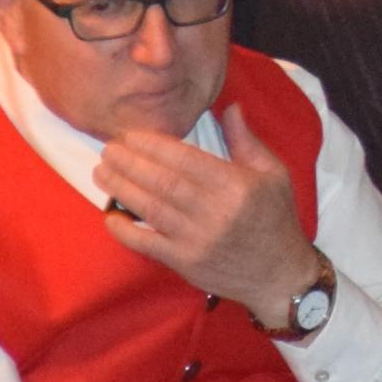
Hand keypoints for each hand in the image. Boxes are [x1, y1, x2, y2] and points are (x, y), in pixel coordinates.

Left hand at [95, 117, 319, 317]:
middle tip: (108, 149)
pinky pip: (147, 244)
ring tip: (102, 172)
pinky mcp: (186, 263)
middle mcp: (215, 211)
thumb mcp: (273, 174)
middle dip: (130, 163)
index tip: (132, 135)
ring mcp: (197, 239)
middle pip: (162, 181)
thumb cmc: (276, 218)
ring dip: (122, 189)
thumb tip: (229, 107)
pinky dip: (125, 231)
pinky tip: (109, 217)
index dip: (154, 145)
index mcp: (236, 185)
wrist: (280, 274)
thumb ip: (246, 141)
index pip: (186, 159)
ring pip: (151, 208)